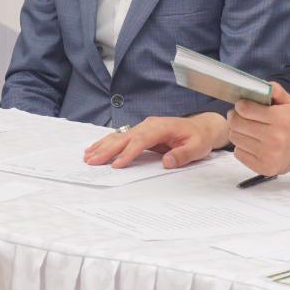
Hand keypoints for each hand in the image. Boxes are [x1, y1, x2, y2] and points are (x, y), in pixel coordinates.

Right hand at [83, 112, 228, 169]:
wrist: (202, 127)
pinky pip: (122, 137)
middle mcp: (150, 124)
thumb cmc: (199, 137)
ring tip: (88, 156)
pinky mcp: (141, 131)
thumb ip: (182, 155)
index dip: (128, 152)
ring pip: (119, 135)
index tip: (117, 164)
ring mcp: (144, 126)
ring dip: (103, 145)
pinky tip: (96, 149)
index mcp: (162, 127)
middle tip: (92, 161)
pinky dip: (107, 143)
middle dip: (107, 149)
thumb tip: (167, 162)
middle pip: (125, 136)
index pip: (141, 140)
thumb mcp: (197, 148)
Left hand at [228, 82, 289, 176]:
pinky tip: (252, 144)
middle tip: (240, 117)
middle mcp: (275, 138)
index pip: (245, 109)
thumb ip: (276, 91)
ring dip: (238, 132)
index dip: (240, 106)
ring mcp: (268, 155)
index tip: (242, 106)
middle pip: (236, 124)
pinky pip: (238, 153)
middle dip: (235, 117)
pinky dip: (242, 147)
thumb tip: (260, 86)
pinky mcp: (263, 167)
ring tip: (248, 131)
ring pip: (235, 138)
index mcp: (281, 119)